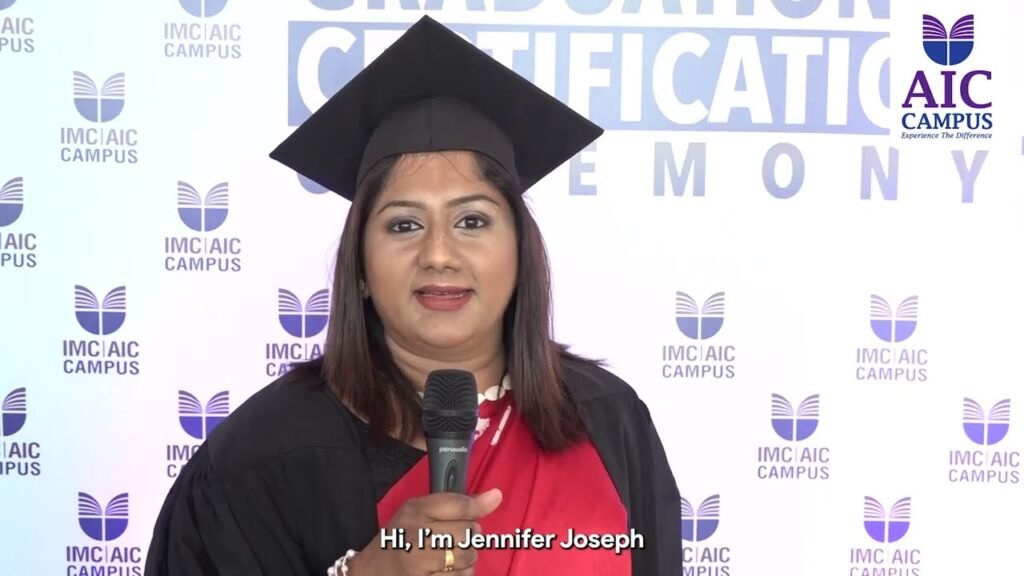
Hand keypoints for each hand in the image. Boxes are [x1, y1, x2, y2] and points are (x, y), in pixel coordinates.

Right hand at [348, 488, 501, 575]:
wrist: (372, 572)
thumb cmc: (402, 539)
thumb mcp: (419, 512)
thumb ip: (456, 503)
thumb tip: (496, 496)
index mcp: (415, 511)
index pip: (459, 505)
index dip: (478, 506)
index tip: (487, 504)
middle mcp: (416, 535)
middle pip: (468, 532)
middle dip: (471, 536)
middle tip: (458, 539)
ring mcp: (419, 563)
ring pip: (467, 557)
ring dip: (467, 559)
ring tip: (452, 557)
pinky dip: (460, 575)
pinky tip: (448, 571)